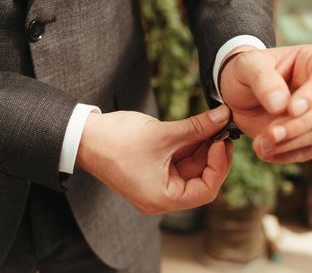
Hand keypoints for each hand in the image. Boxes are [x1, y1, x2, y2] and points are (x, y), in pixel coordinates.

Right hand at [76, 105, 232, 213]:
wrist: (84, 136)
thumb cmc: (117, 140)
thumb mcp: (163, 134)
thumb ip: (197, 127)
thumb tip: (224, 116)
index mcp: (161, 199)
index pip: (206, 191)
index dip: (219, 166)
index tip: (222, 141)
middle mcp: (161, 197)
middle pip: (201, 179)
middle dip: (213, 154)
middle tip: (222, 129)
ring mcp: (158, 184)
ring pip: (192, 168)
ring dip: (203, 147)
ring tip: (211, 125)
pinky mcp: (155, 170)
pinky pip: (180, 161)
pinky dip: (190, 145)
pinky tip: (198, 128)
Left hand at [220, 44, 311, 162]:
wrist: (237, 92)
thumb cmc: (245, 71)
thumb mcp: (246, 66)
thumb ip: (263, 80)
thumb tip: (281, 105)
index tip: (291, 109)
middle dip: (299, 125)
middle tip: (271, 133)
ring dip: (290, 143)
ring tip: (259, 145)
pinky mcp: (307, 135)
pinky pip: (307, 150)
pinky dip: (286, 155)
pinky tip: (264, 152)